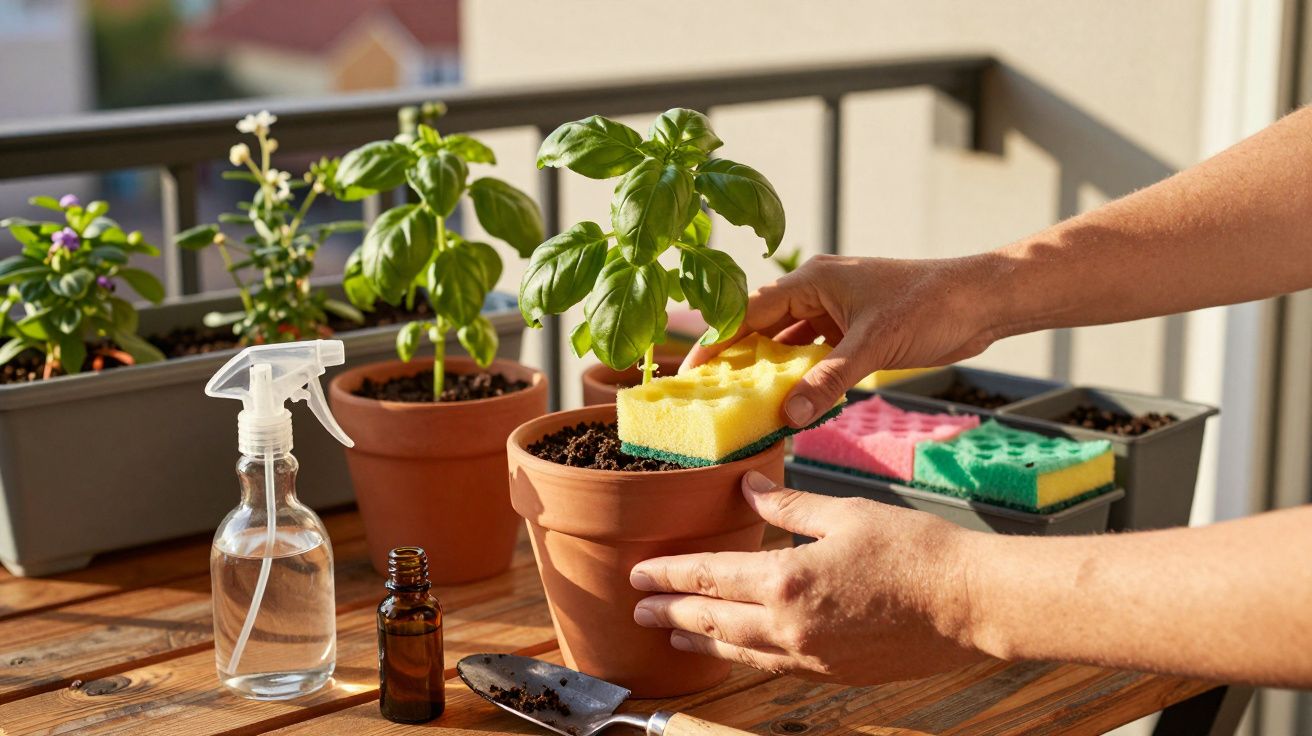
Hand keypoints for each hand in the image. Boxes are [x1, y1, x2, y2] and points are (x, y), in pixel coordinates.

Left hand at [629, 471, 990, 684]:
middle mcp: (790, 626)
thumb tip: (748, 489)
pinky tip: (738, 651)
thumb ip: (789, 505)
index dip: (668, 576)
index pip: (708, 578)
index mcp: (787, 580)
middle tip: (638, 612)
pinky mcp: (836, 673)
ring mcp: (812, 657)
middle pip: (712, 622)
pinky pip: (775, 667)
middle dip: (670, 616)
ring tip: (673, 639)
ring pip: (739, 651)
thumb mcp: (845, 513)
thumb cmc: (916, 551)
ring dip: (701, 644)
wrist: (972, 604)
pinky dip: (745, 657)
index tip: (639, 575)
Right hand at [682, 254, 1003, 426]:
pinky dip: (800, 376)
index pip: (746, 311)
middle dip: (736, 360)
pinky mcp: (854, 330)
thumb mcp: (873, 347)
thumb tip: (788, 415)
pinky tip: (788, 401)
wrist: (981, 301)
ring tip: (740, 404)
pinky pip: (813, 354)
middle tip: (708, 396)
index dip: (715, 342)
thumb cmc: (931, 305)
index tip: (689, 373)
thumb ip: (828, 381)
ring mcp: (835, 311)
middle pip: (760, 327)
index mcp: (811, 280)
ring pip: (786, 343)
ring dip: (769, 371)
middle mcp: (816, 291)